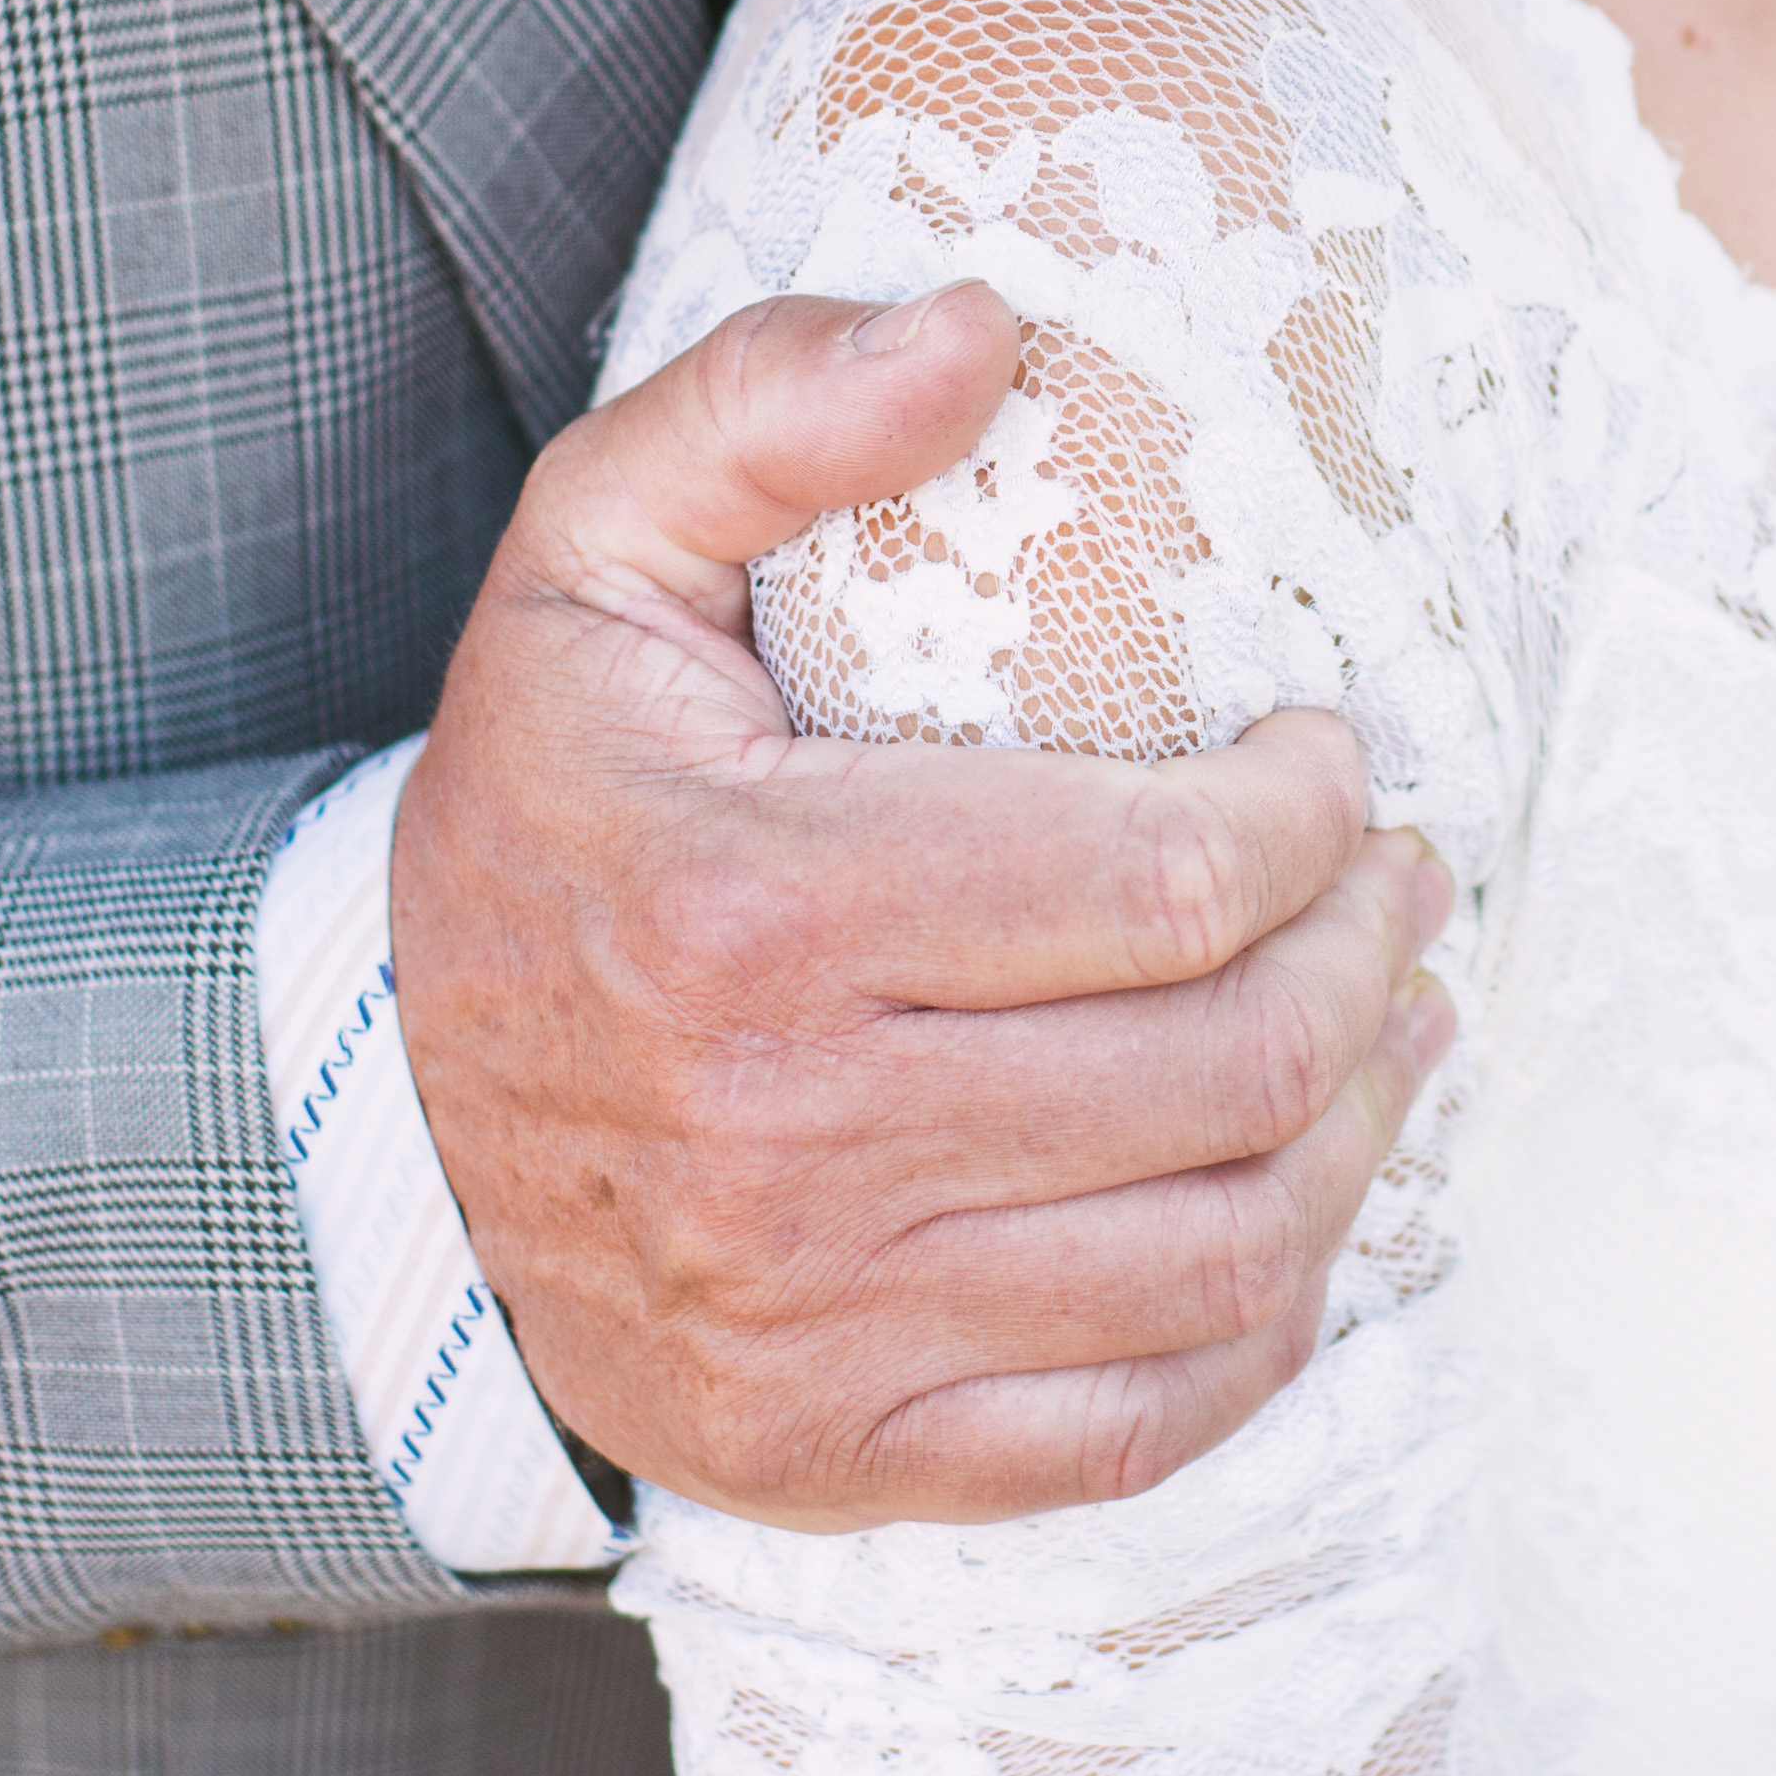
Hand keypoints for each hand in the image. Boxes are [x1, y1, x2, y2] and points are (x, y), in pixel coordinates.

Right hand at [392, 282, 1452, 1527]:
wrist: (372, 1097)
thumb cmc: (549, 798)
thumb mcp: (596, 549)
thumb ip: (771, 404)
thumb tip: (982, 324)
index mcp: (756, 910)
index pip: (1168, 884)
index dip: (1311, 813)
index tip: (1332, 751)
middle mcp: (791, 1142)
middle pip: (1224, 1067)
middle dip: (1369, 949)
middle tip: (1403, 872)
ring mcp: (816, 1325)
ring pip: (1218, 1252)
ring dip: (1364, 1123)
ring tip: (1401, 1014)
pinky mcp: (835, 1451)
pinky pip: (1137, 1426)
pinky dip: (1269, 1323)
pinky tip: (1309, 1205)